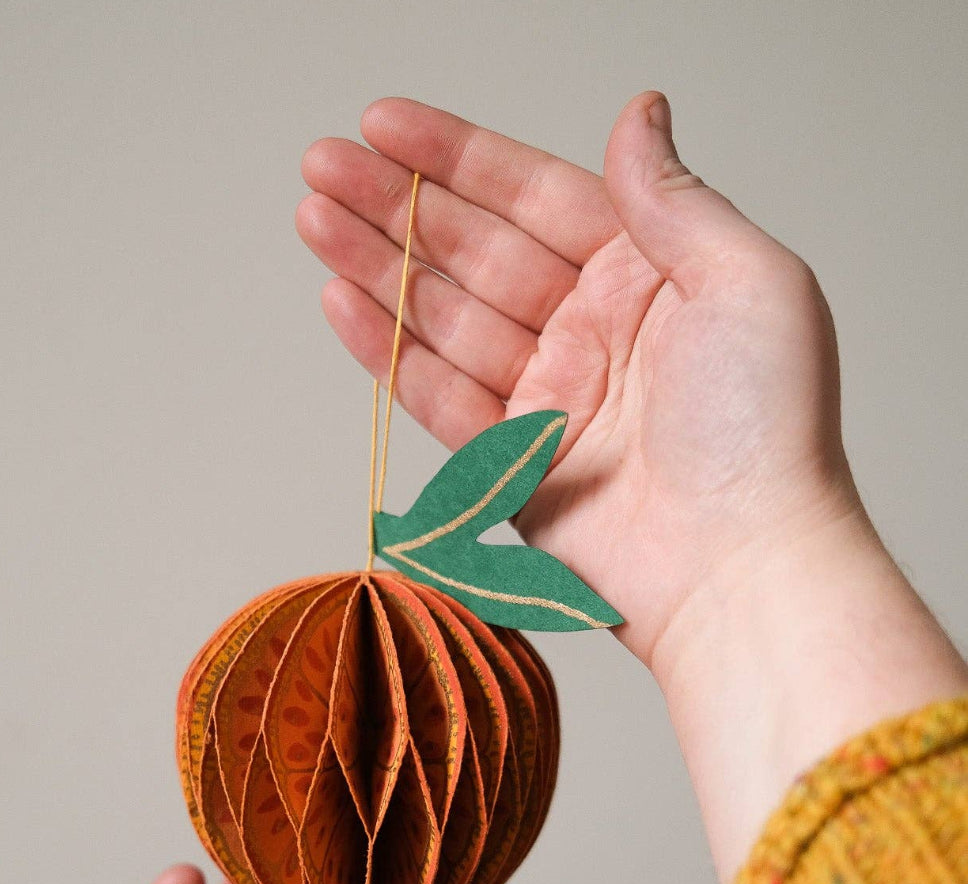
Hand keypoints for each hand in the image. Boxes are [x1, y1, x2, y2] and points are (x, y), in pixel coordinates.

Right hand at [298, 93, 967, 878]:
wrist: (738, 569)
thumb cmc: (767, 433)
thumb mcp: (749, 282)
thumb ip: (675, 201)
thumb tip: (640, 116)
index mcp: (650, 278)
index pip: (537, 198)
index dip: (460, 159)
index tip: (387, 126)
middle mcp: (595, 332)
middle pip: (476, 252)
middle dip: (398, 205)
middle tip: (324, 164)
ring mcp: (551, 399)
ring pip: (445, 317)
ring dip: (377, 267)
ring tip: (315, 218)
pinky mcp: (514, 465)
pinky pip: (438, 395)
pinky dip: (388, 351)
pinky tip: (342, 302)